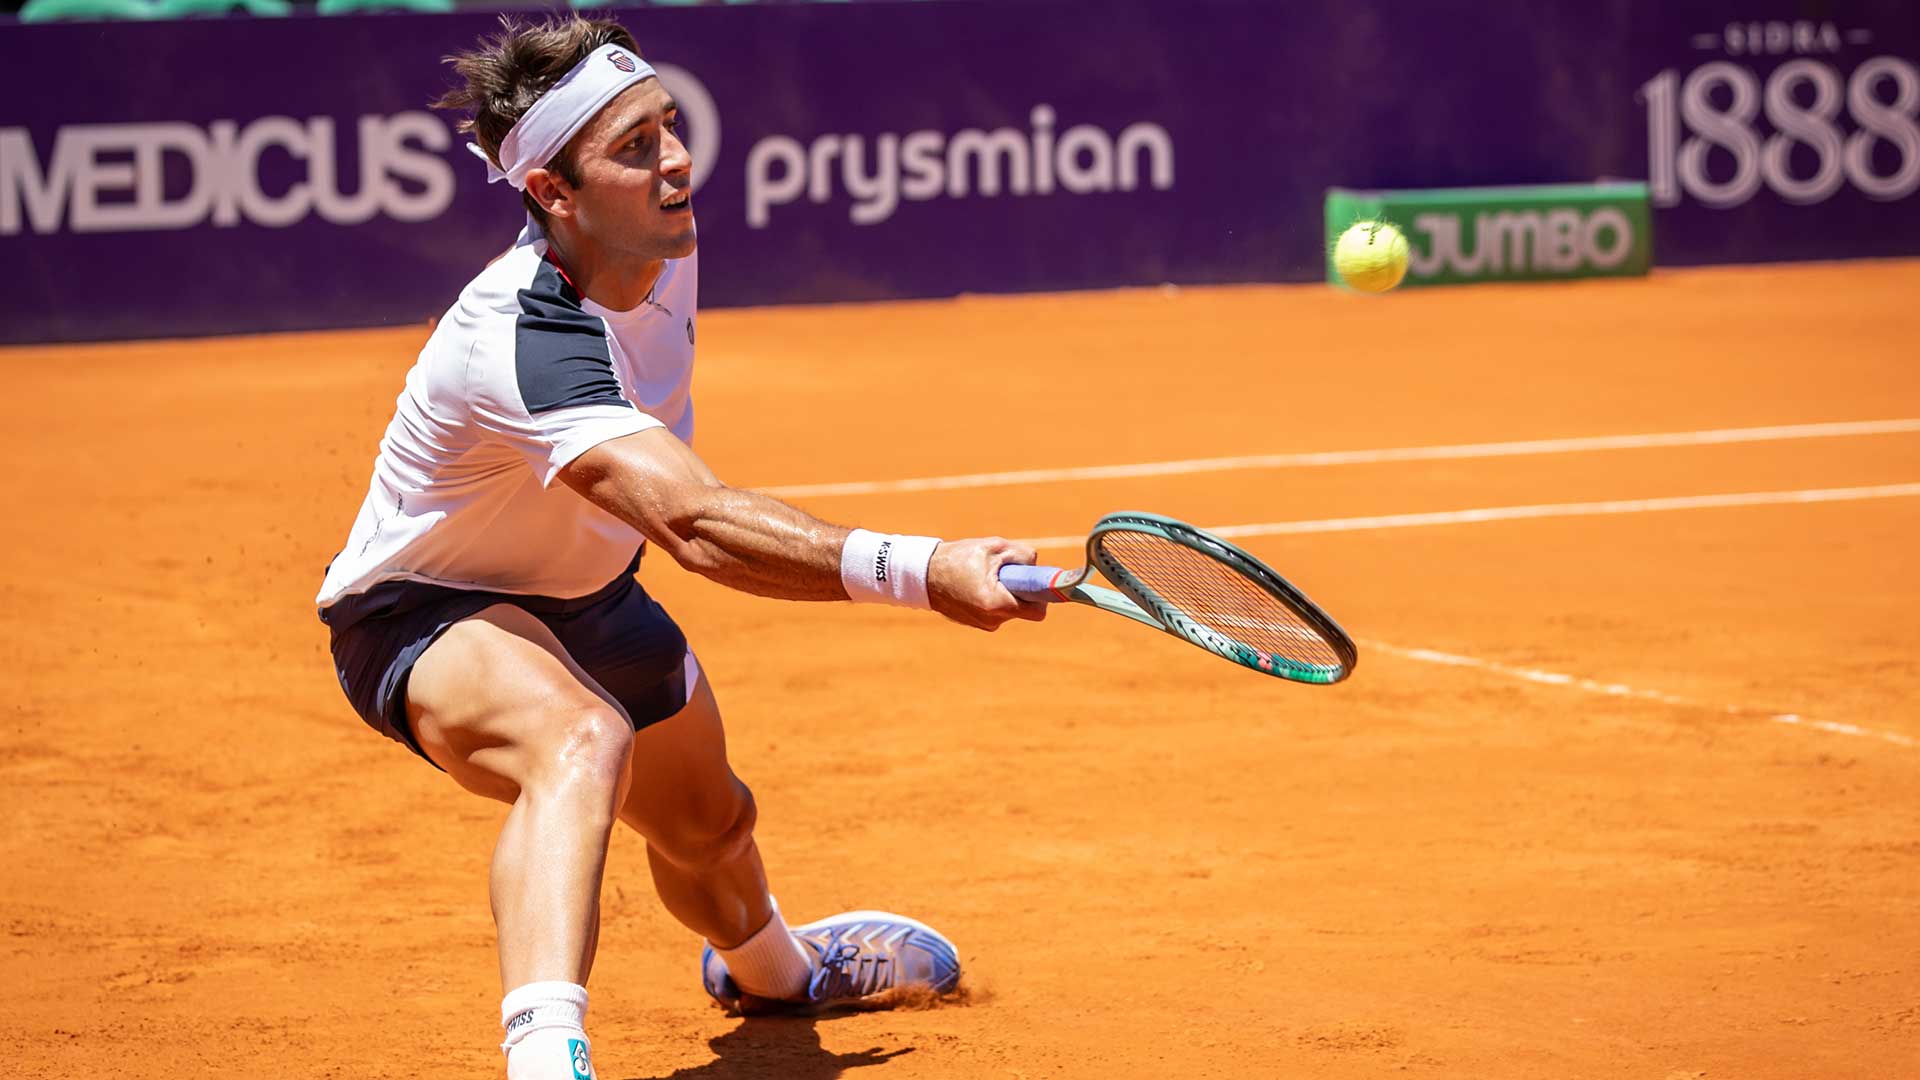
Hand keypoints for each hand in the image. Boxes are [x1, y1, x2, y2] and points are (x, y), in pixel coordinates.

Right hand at [926, 537, 1048, 630]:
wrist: (922, 575)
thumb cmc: (957, 558)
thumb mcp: (994, 547)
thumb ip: (1023, 554)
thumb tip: (1036, 564)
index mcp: (996, 603)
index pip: (1037, 610)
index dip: (1043, 595)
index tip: (1041, 582)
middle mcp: (992, 620)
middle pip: (1025, 607)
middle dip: (1022, 589)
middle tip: (1007, 570)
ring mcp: (983, 624)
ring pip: (1011, 608)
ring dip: (1007, 592)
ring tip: (986, 574)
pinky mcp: (977, 622)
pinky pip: (997, 610)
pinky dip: (995, 597)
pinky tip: (977, 583)